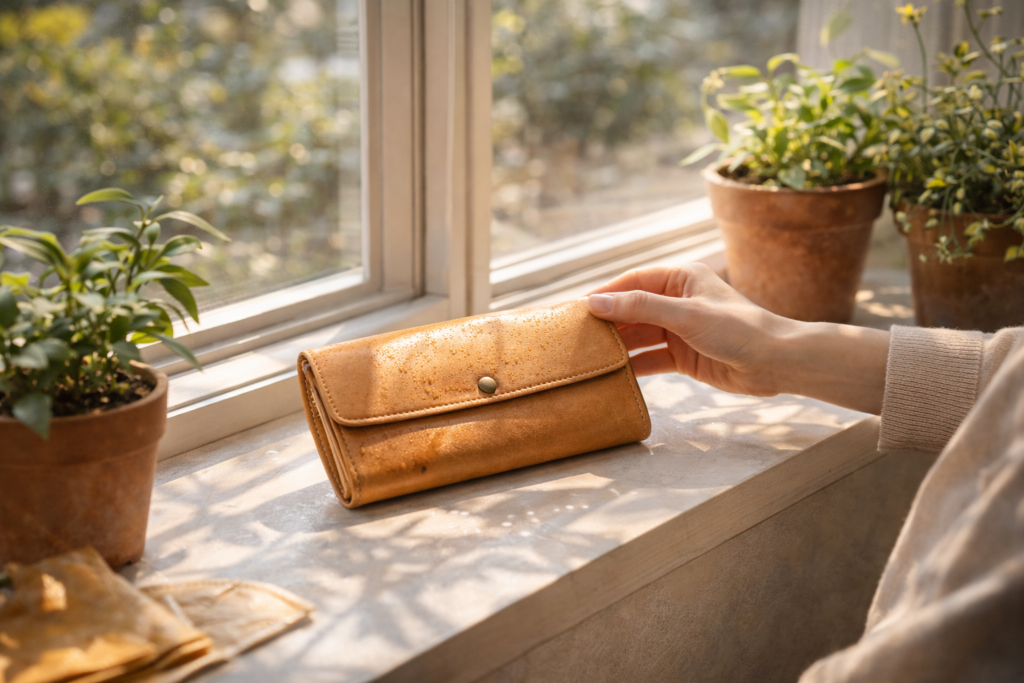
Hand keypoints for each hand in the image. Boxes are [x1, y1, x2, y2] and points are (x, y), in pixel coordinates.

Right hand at [587, 264, 888, 413]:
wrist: (777, 363)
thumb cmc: (739, 329)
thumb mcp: (686, 315)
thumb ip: (640, 308)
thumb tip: (596, 302)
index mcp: (680, 278)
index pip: (630, 282)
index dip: (603, 295)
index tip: (573, 309)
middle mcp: (676, 301)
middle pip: (630, 310)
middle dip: (605, 322)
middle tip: (572, 336)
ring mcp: (679, 330)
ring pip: (638, 336)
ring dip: (616, 346)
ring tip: (585, 356)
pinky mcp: (683, 356)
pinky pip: (650, 359)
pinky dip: (632, 366)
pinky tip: (611, 374)